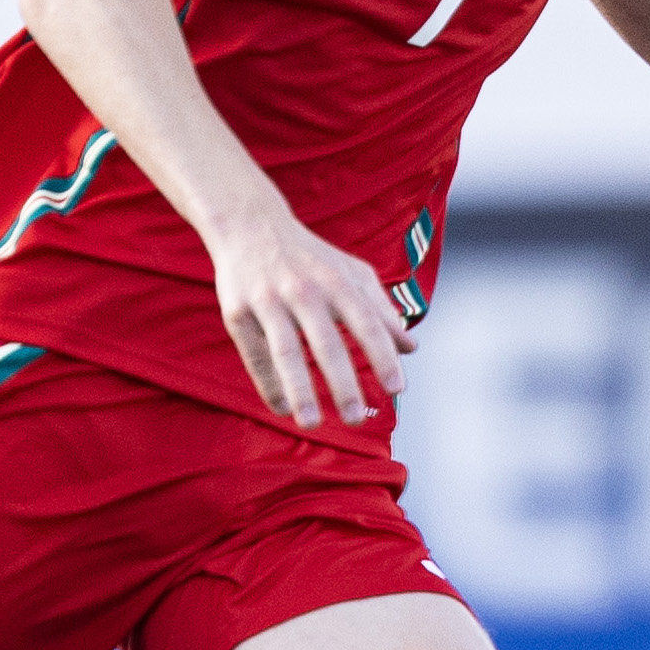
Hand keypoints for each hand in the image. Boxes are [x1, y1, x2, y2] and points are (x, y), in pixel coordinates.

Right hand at [207, 206, 416, 429]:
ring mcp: (268, 301)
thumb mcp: (352, 273)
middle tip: (356, 419)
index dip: (383, 356)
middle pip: (326, 343)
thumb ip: (383, 310)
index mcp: (337, 281)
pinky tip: (282, 409)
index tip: (397, 389)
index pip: (367, 323)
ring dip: (300, 390)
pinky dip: (268, 384)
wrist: (249, 225)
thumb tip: (412, 349)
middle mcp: (304, 291)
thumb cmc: (311, 257)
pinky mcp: (237, 312)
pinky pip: (254, 355)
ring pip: (286, 351)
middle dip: (343, 384)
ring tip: (312, 423)